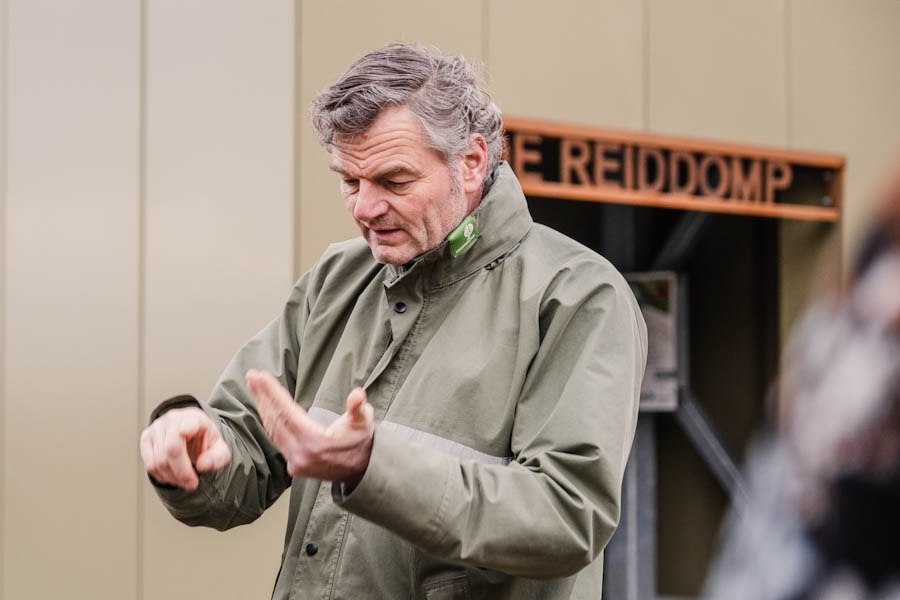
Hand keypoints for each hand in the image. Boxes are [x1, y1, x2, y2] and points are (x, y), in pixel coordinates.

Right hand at [140, 407, 231, 489]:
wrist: (192, 433)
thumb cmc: (205, 441)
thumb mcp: (220, 449)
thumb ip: (217, 458)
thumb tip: (202, 466)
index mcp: (194, 418)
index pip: (188, 423)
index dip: (186, 428)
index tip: (185, 432)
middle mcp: (172, 419)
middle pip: (171, 449)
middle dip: (182, 472)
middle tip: (192, 484)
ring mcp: (156, 428)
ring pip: (159, 461)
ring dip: (173, 477)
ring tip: (185, 480)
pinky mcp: (146, 438)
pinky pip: (150, 465)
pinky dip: (162, 476)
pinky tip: (173, 476)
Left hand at [245, 369, 374, 485]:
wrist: (364, 470)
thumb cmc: (362, 441)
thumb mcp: (364, 422)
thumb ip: (359, 408)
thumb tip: (357, 395)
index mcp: (315, 442)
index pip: (287, 412)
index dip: (273, 393)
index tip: (261, 376)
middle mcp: (301, 454)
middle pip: (275, 420)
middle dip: (262, 396)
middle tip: (252, 376)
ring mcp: (295, 462)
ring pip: (273, 430)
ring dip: (263, 407)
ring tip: (254, 388)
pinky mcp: (294, 466)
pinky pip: (277, 440)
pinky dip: (269, 422)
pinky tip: (264, 409)